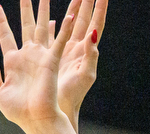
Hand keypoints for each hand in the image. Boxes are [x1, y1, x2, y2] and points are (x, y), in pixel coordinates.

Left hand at [0, 0, 83, 133]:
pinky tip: (68, 17)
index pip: (6, 36)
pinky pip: (58, 42)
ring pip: (43, 28)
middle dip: (26, 9)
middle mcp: (27, 56)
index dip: (2, 22)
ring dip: (44, 11)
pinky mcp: (51, 61)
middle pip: (26, 26)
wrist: (36, 120)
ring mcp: (40, 57)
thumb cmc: (18, 111)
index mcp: (13, 62)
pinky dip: (63, 29)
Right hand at [50, 0, 107, 121]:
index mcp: (86, 50)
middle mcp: (76, 48)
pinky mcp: (51, 57)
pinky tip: (50, 20)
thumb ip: (91, 54)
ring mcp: (63, 51)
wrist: (59, 107)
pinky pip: (51, 37)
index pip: (95, 24)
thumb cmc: (74, 95)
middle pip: (83, 19)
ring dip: (69, 9)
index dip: (99, 8)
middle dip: (85, 2)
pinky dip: (52, 27)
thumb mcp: (86, 75)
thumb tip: (93, 34)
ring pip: (67, 25)